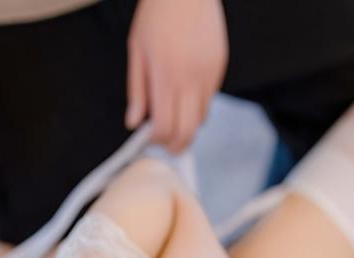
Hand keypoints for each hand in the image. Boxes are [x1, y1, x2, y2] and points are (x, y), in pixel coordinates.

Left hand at [126, 0, 228, 152]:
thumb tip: (134, 122)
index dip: (157, 140)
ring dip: (188, 126)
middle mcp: (190, 80)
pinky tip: (186, 94)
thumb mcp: (137, 51)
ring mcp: (208, 75)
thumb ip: (136, 90)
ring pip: (201, 119)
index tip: (150, 139)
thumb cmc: (156, 15)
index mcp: (165, 76)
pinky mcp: (219, 68)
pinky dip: (197, 106)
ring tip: (175, 120)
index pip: (165, 127)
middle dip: (176, 145)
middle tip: (167, 146)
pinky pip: (210, 99)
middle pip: (187, 131)